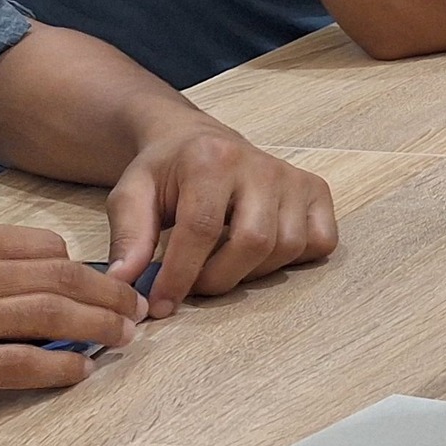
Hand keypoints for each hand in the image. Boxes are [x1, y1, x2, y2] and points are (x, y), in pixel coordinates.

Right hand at [0, 223, 142, 420]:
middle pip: (60, 278)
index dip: (82, 265)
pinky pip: (18, 364)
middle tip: (135, 307)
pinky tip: (79, 371)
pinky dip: (58, 368)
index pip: (42, 245)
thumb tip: (31, 263)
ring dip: (98, 327)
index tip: (102, 279)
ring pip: (50, 317)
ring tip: (122, 337)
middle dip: (109, 293)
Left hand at [104, 119, 336, 317]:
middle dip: (220, 278)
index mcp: (212, 159)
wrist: (199, 140)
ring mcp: (295, 177)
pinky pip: (320, 241)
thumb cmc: (166, 171)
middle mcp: (261, 165)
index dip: (181, 274)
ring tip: (223, 267)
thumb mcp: (131, 193)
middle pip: (254, 241)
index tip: (161, 304)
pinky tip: (262, 253)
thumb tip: (125, 282)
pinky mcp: (317, 190)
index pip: (202, 228)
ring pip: (287, 247)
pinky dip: (294, 259)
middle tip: (195, 287)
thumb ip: (128, 236)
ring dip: (252, 273)